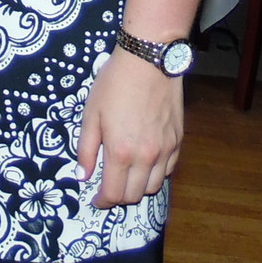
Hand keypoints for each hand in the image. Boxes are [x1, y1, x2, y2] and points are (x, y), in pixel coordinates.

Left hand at [76, 47, 183, 207]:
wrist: (148, 61)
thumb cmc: (114, 84)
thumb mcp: (91, 114)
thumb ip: (86, 149)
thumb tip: (83, 175)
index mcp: (120, 152)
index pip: (114, 194)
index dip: (102, 202)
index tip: (96, 200)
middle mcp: (145, 157)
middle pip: (134, 196)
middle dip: (119, 197)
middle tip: (109, 188)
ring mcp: (165, 150)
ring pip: (153, 186)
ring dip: (138, 188)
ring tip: (127, 176)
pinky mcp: (177, 141)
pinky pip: (168, 170)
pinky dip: (155, 174)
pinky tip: (145, 163)